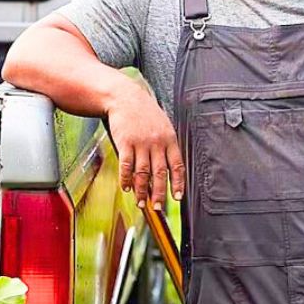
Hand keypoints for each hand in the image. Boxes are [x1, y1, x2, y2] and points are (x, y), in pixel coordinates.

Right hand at [106, 84, 184, 211]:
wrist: (125, 97)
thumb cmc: (144, 112)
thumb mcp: (162, 125)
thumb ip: (165, 145)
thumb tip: (166, 169)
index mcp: (169, 139)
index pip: (177, 166)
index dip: (177, 183)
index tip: (177, 197)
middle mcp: (157, 142)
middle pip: (160, 173)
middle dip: (159, 193)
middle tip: (157, 207)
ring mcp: (141, 143)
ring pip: (143, 173)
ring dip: (141, 190)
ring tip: (141, 203)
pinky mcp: (125, 142)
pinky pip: (126, 165)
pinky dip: (126, 179)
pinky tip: (126, 187)